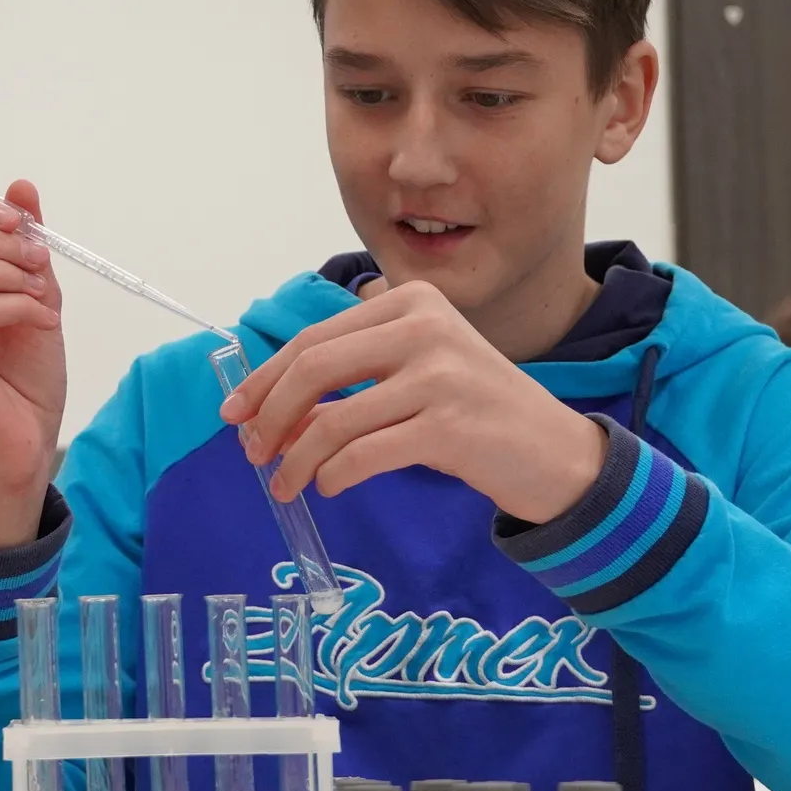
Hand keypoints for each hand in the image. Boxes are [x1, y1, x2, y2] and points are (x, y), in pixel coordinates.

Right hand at [0, 181, 65, 545]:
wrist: (25, 450)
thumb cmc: (21, 379)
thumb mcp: (31, 294)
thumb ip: (22, 244)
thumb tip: (20, 186)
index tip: (23, 222)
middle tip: (40, 259)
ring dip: (1, 269)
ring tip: (41, 290)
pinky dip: (14, 305)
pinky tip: (42, 319)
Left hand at [219, 280, 603, 523]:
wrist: (556, 454)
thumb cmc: (476, 413)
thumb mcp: (415, 376)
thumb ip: (351, 382)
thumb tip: (268, 415)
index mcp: (411, 303)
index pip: (314, 338)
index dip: (265, 378)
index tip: (234, 412)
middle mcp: (425, 327)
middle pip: (314, 369)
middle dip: (271, 415)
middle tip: (252, 451)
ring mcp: (440, 375)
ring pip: (335, 420)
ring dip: (296, 459)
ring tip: (285, 484)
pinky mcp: (450, 426)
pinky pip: (364, 455)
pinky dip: (334, 475)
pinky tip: (330, 486)